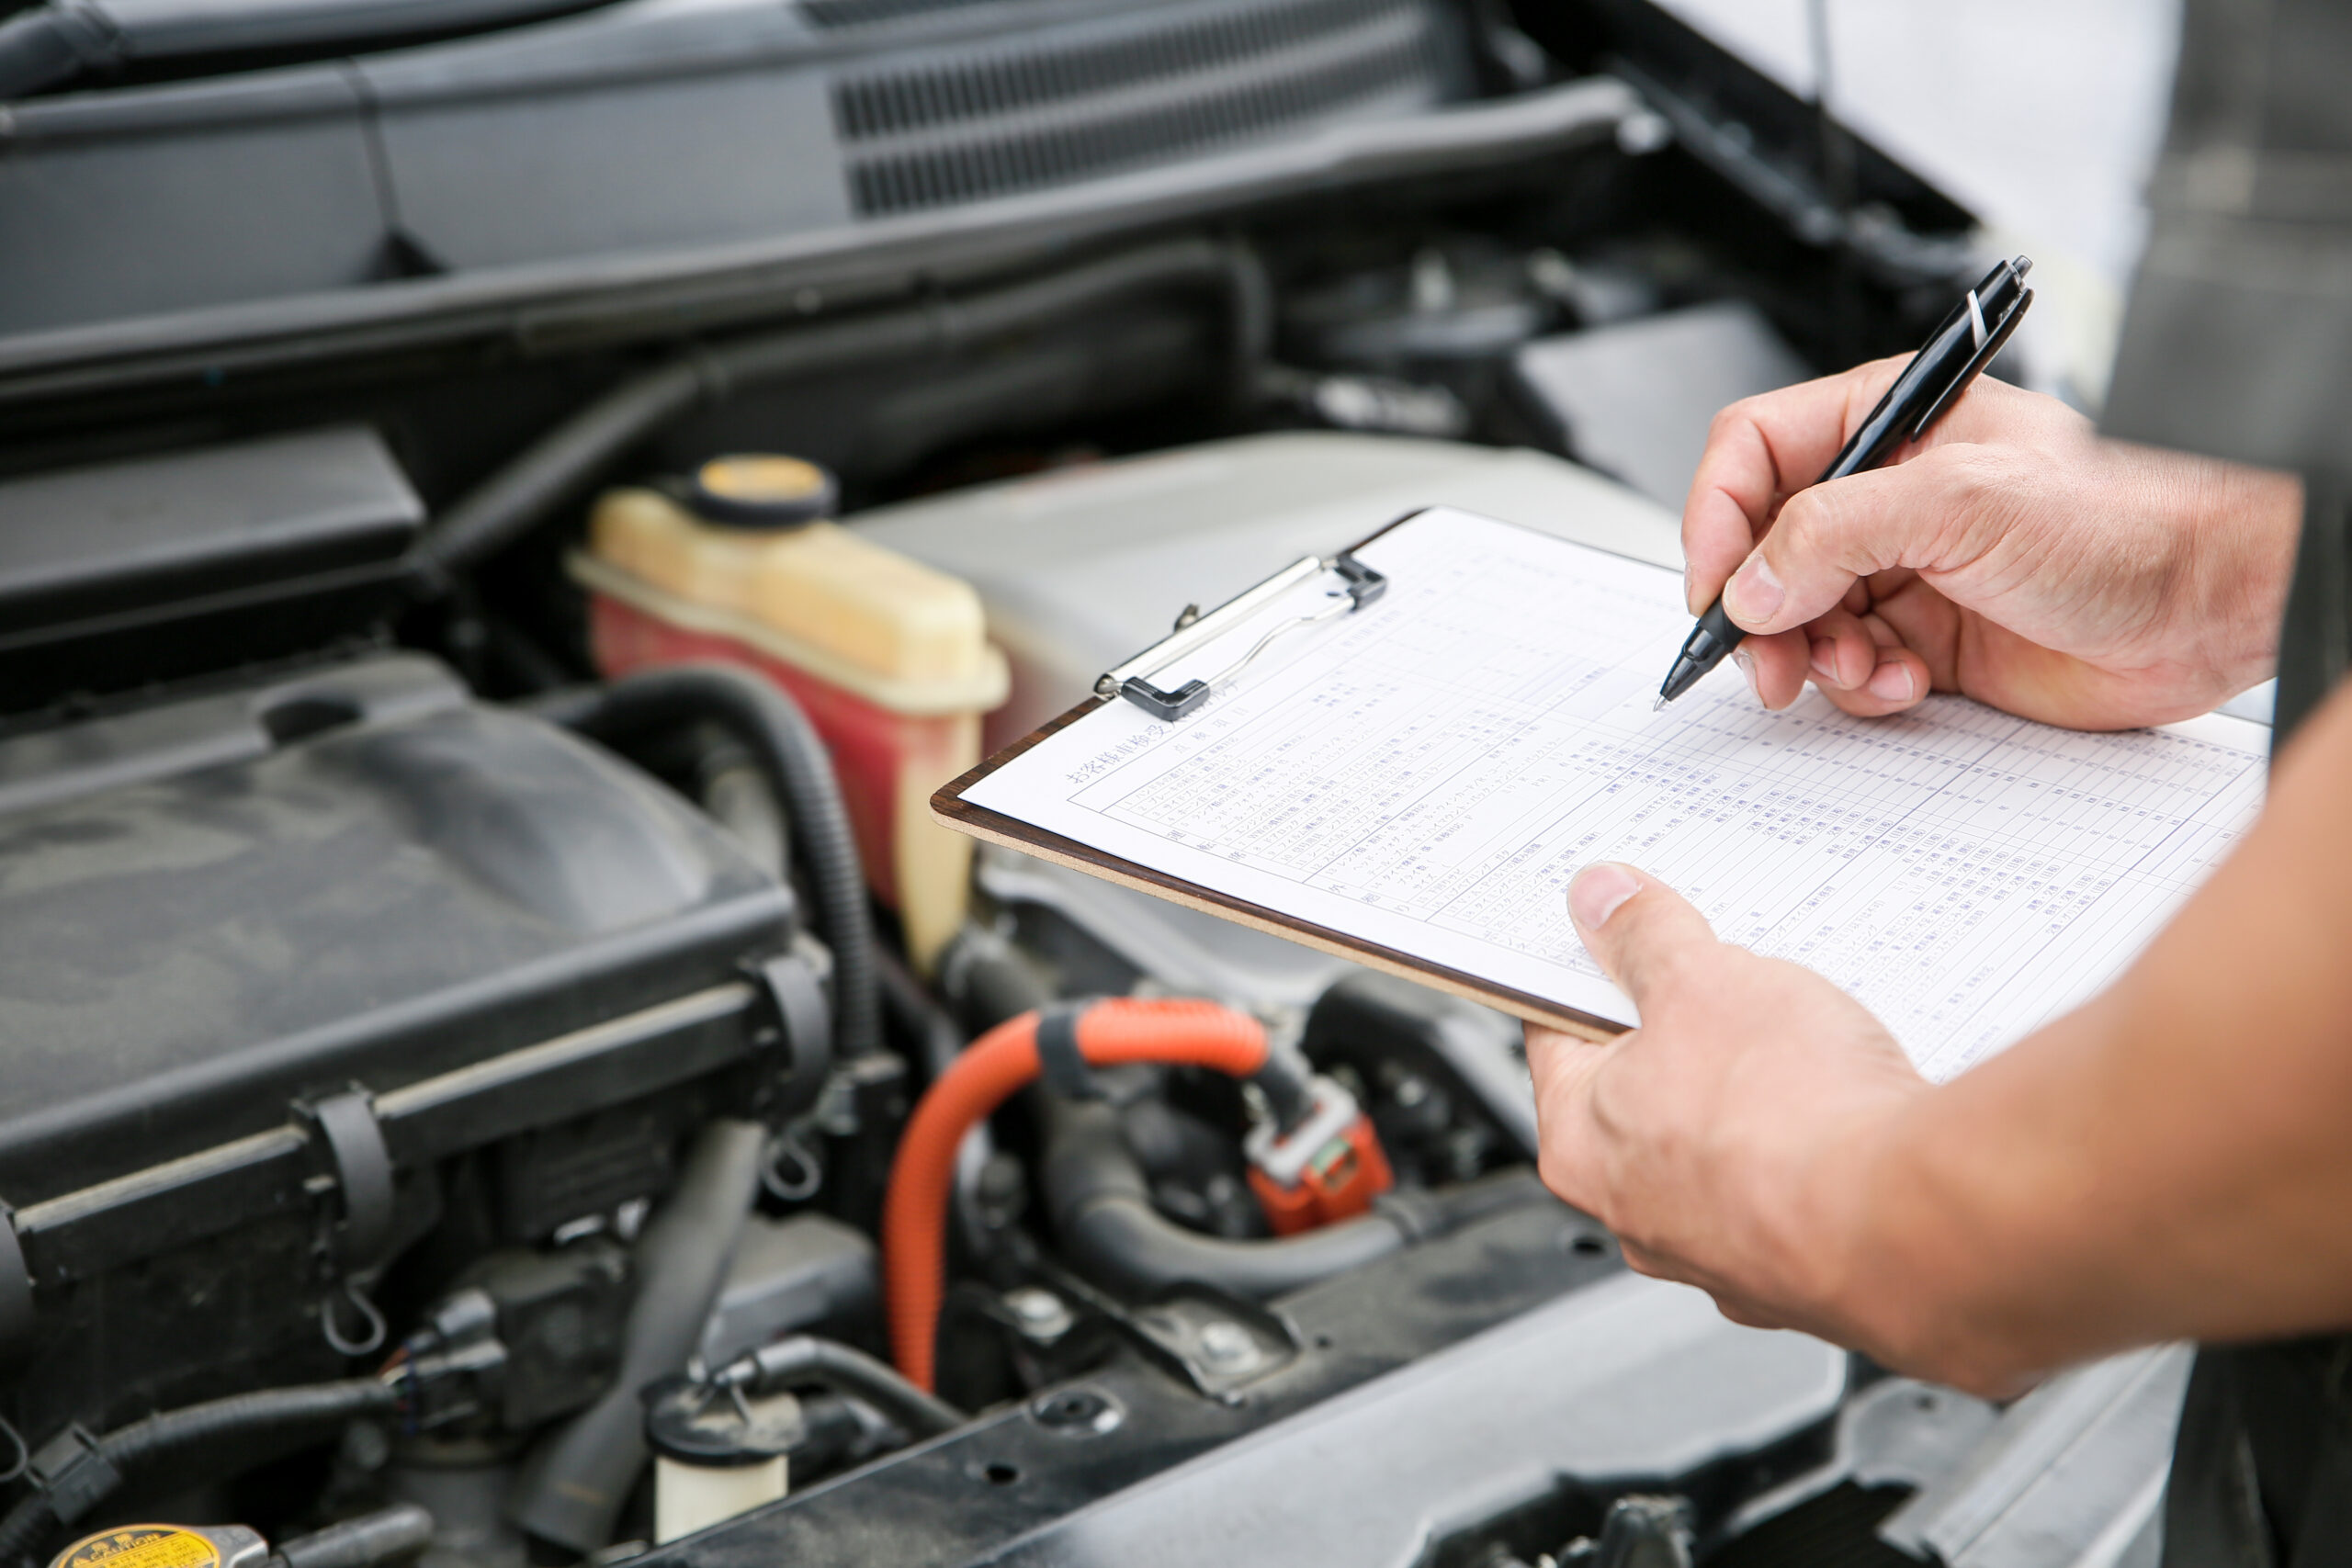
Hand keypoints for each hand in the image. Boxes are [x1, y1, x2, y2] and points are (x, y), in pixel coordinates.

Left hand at [1527, 863, 1932, 1359]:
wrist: (1912, 1222)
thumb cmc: (1791, 1117)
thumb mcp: (1702, 980)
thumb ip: (1645, 937)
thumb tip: (1603, 902)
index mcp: (1580, 1141)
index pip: (1558, 1034)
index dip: (1591, 973)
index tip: (1619, 942)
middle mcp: (1636, 1212)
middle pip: (1643, 1090)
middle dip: (1688, 1032)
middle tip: (1730, 988)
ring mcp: (1719, 1252)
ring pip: (1722, 1142)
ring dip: (1757, 1093)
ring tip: (1804, 1049)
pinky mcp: (1797, 1271)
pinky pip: (1792, 1185)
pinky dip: (1812, 1148)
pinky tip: (1846, 1113)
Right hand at [1684, 360, 2301, 728]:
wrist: (2213, 601)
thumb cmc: (2127, 517)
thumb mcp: (1960, 501)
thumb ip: (1834, 533)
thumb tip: (1749, 583)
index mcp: (1887, 426)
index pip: (1753, 453)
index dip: (1717, 519)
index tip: (1714, 587)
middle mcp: (1888, 496)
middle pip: (1763, 551)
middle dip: (1759, 612)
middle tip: (1769, 660)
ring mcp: (1906, 571)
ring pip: (1799, 620)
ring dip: (1814, 657)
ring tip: (1859, 668)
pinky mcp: (1929, 640)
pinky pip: (1852, 670)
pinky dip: (1862, 688)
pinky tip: (1904, 683)